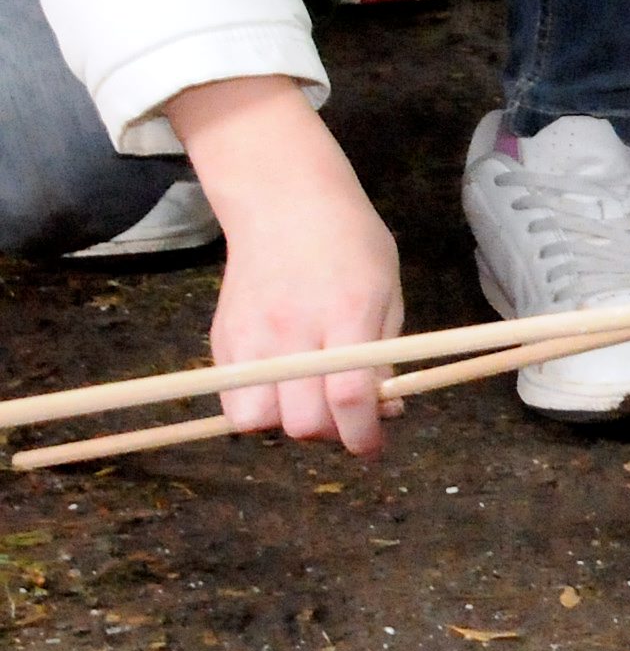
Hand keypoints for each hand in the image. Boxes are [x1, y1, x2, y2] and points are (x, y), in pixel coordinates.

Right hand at [169, 76, 401, 456]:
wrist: (284, 203)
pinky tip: (281, 386)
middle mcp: (292, 331)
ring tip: (308, 399)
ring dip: (285, 424)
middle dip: (328, 433)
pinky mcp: (222, 341)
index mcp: (346, 315)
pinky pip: (232, 400)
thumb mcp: (386, 292)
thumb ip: (383, 356)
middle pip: (300, 422)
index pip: (349, 397)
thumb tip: (384, 413)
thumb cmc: (349, 243)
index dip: (363, 435)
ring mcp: (250, 338)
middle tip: (345, 418)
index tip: (372, 448)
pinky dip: (256, 407)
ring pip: (255, 421)